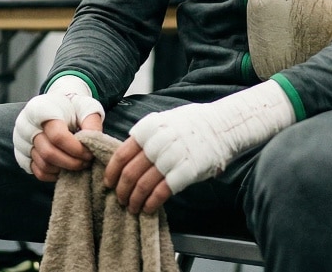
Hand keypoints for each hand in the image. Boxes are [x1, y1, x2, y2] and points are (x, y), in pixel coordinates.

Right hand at [12, 75, 104, 180]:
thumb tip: (94, 144)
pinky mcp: (21, 154)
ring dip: (64, 169)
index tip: (90, 153)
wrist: (56, 106)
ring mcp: (21, 141)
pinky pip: (38, 172)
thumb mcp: (85, 107)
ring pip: (44, 165)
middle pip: (49, 153)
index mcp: (40, 109)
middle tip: (87, 162)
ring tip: (78, 163)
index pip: (57, 136)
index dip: (76, 149)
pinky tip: (66, 167)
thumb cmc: (72, 107)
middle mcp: (26, 125)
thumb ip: (92, 123)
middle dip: (72, 162)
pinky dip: (54, 174)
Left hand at [110, 81, 295, 209]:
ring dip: (134, 200)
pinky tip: (148, 209)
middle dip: (121, 191)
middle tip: (120, 199)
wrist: (222, 125)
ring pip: (142, 185)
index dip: (112, 173)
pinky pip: (161, 193)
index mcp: (147, 129)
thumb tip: (128, 155)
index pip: (121, 155)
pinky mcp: (184, 173)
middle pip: (129, 173)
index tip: (109, 183)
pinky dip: (150, 204)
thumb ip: (146, 136)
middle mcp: (156, 143)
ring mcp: (170, 158)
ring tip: (132, 207)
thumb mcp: (164, 121)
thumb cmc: (193, 123)